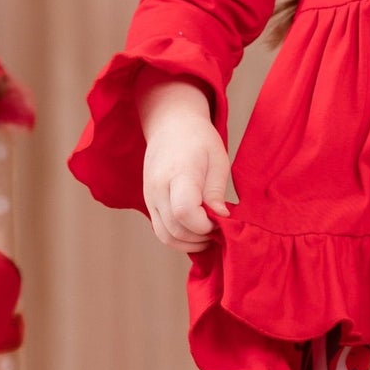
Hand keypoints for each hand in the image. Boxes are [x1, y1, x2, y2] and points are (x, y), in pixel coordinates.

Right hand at [136, 70, 230, 251]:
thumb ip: (216, 190)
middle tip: (220, 231)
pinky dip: (180, 238)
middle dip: (201, 238)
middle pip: (175, 229)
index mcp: (179, 173)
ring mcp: (150, 197)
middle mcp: (159, 188)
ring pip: (165, 236)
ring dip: (190, 243)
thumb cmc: (200, 140)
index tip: (220, 220)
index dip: (205, 225)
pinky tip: (197, 232)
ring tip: (210, 235)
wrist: (170, 125)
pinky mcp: (149, 203)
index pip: (185, 212)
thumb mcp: (217, 159)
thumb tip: (220, 218)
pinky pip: (162, 231)